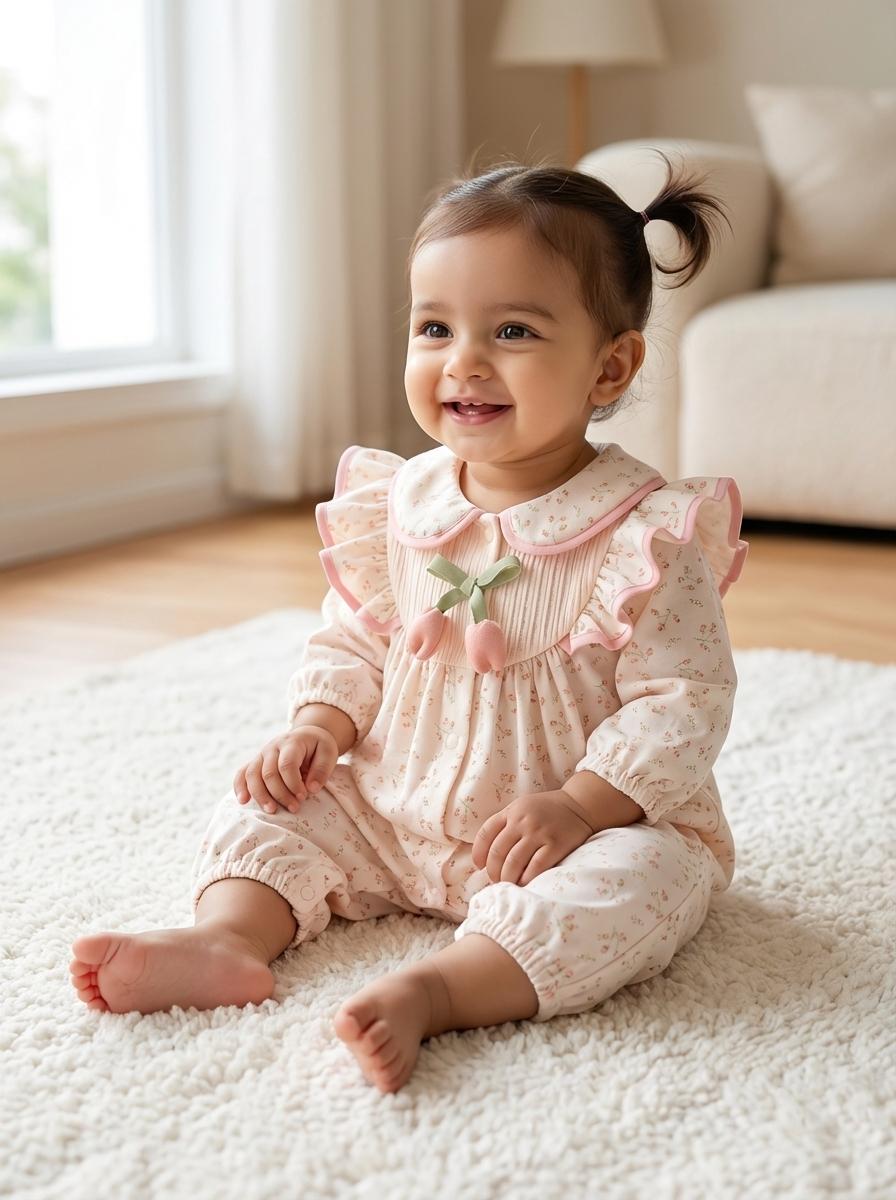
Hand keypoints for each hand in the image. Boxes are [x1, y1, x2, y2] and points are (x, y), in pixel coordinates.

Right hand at [233, 725, 338, 814]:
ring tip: (271, 811)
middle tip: (294, 808)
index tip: (303, 797)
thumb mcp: (329, 752)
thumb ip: (322, 769)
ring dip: (260, 795)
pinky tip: (243, 801)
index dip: (293, 783)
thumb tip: (311, 789)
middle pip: (269, 772)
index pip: (287, 764)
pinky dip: (240, 787)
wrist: (307, 736)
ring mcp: (261, 754)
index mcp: (292, 742)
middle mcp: (273, 747)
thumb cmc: (319, 747)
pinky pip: (242, 773)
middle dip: (280, 794)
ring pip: (252, 774)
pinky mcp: (256, 762)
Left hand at [471, 789, 595, 886]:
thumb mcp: (523, 807)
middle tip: (496, 880)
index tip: (480, 866)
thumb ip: (506, 823)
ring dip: (507, 878)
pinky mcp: (555, 845)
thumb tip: (488, 854)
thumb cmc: (548, 810)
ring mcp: (539, 833)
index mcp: (511, 811)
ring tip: (508, 884)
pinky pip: (535, 866)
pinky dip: (526, 878)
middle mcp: (522, 821)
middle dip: (493, 871)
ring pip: (513, 862)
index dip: (479, 853)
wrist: (580, 805)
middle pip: (498, 852)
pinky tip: (524, 883)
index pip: (486, 833)